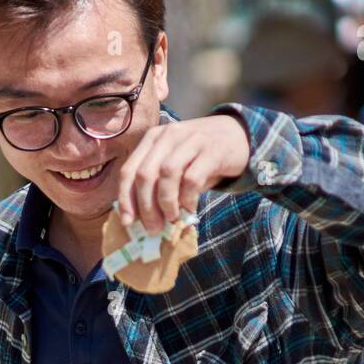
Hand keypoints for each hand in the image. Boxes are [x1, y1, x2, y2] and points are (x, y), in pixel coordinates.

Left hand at [117, 114, 250, 232]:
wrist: (237, 135)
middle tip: (154, 228)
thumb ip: (157, 184)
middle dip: (146, 207)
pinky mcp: (212, 150)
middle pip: (145, 174)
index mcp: (153, 139)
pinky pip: (192, 179)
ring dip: (166, 203)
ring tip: (172, 218)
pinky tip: (190, 208)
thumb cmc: (199, 157)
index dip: (126, 199)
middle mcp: (168, 136)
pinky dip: (188, 199)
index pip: (129, 170)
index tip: (128, 222)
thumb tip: (142, 219)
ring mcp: (190, 140)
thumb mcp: (174, 164)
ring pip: (167, 175)